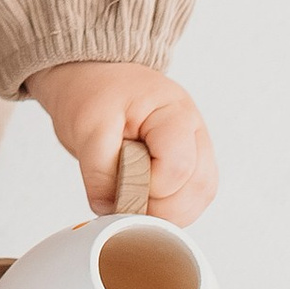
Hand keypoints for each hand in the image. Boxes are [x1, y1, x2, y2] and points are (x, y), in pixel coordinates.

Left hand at [22, 60, 216, 223]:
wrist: (93, 75)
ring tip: (135, 205)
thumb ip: (100, 170)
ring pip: (202, 195)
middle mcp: (193, 129)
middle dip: (163, 209)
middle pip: (200, 186)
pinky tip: (146, 203)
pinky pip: (192, 195)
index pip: (179, 167)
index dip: (149, 189)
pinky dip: (171, 208)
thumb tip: (111, 208)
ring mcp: (195, 146)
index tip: (119, 189)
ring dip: (170, 213)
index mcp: (174, 112)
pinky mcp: (189, 161)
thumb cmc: (94, 91)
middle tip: (127, 206)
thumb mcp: (87, 126)